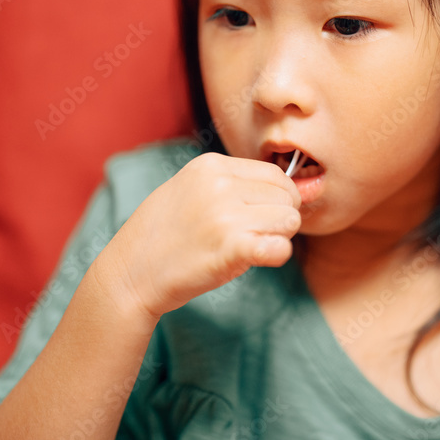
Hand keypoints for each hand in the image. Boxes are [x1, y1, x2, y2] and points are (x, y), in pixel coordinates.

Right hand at [95, 152, 301, 321]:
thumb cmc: (163, 234)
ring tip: (247, 246)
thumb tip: (310, 187)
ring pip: (289, 221)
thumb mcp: (192, 190)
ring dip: (276, 238)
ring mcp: (226, 215)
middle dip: (279, 218)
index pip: (275, 174)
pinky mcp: (231, 248)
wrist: (129, 274)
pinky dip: (275, 256)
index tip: (260, 216)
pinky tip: (254, 260)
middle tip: (251, 235)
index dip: (277, 199)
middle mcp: (220, 184)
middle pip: (287, 196)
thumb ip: (241, 185)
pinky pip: (281, 248)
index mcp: (211, 165)